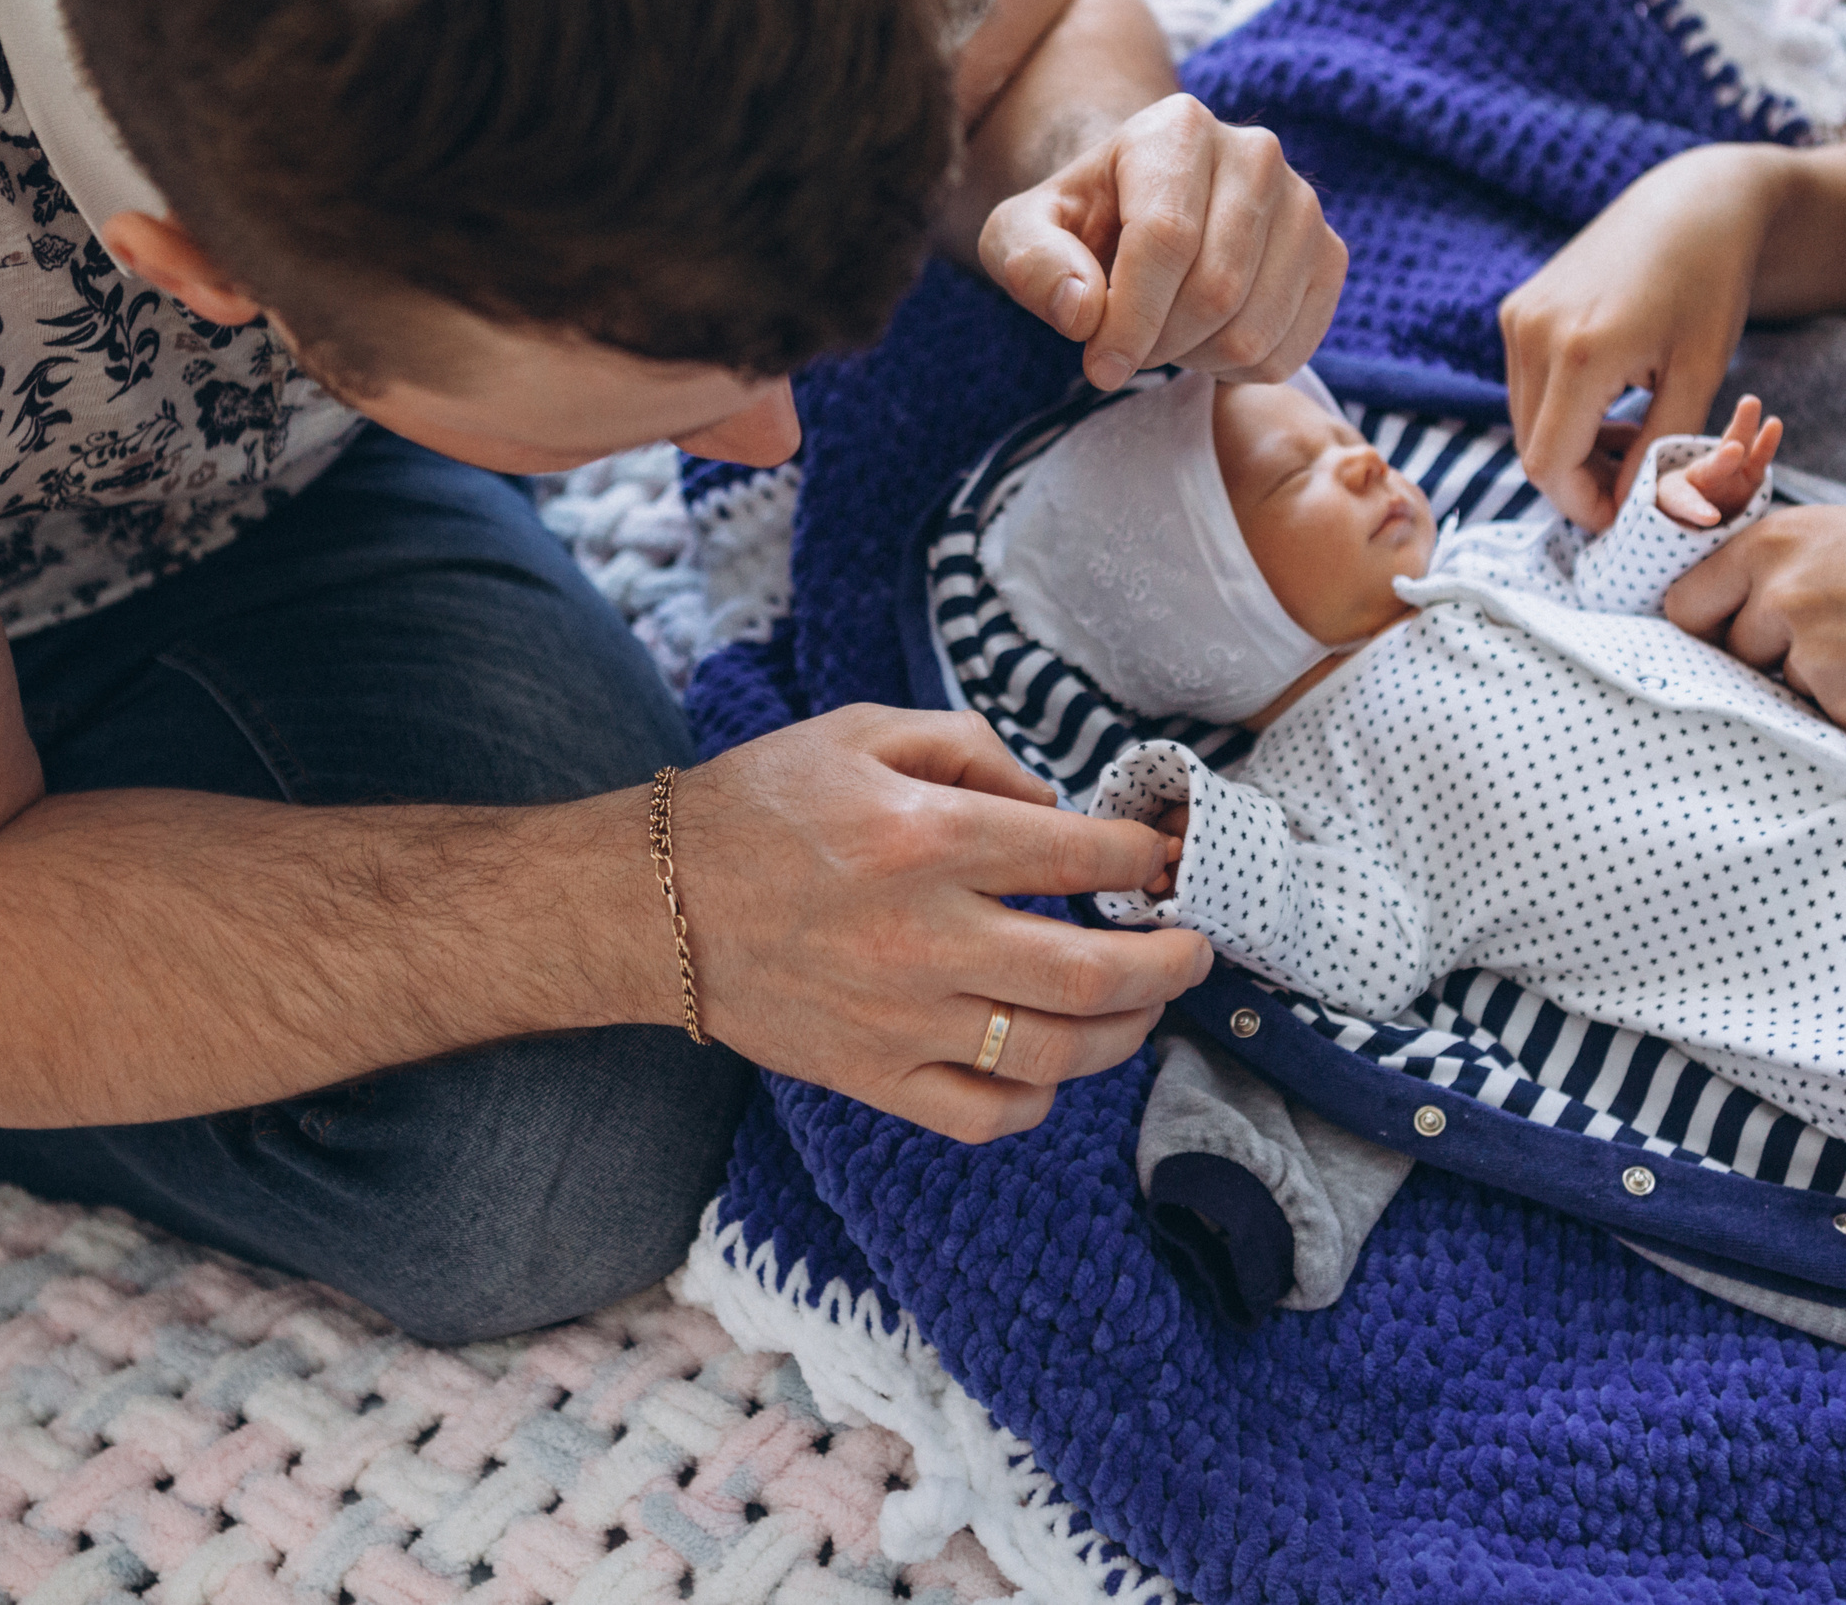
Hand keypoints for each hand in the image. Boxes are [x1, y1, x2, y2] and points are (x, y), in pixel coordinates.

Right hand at [668, 705, 1213, 1141]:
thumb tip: (1052, 803)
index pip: (1079, 857)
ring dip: (1125, 1033)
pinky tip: (1052, 1066)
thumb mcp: (862, 732)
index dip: (1141, 861)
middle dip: (1170, 963)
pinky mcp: (871, 1074)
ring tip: (1144, 1008)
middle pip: (1095, 974)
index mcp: (926, 837)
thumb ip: (971, 747)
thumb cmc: (758, 808)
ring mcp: (900, 1018)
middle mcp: (924, 935)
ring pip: (1055, 1053)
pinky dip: (1038, 1101)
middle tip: (1192, 949)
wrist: (653, 904)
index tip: (1158, 863)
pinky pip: (983, 1114)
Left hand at [980, 94, 1349, 392]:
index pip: (1167, 240)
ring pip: (1254, 330)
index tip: (1098, 367)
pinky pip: (1289, 350)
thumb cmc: (1077, 225)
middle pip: (1215, 291)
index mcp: (1176, 130)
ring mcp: (1303, 205)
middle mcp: (1255, 153)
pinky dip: (1237, 371)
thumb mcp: (1020, 234)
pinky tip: (1205, 340)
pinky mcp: (1329, 257)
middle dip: (1157, 342)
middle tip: (1124, 344)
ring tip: (1163, 334)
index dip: (1129, 320)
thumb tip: (1082, 311)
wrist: (1138, 214)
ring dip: (1194, 360)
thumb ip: (1030, 263)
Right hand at [1501, 146, 1780, 530]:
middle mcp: (1534, 333)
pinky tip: (1607, 402)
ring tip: (1627, 437)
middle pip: (1531, 448)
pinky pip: (1524, 387)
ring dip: (1567, 447)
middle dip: (1578, 479)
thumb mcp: (1700, 375)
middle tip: (1634, 480)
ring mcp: (1518, 318)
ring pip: (1524, 422)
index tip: (1623, 516)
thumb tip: (1630, 508)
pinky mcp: (1515, 310)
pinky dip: (1558, 412)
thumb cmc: (1711, 286)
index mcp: (1582, 352)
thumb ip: (1662, 448)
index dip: (1582, 504)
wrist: (1693, 204)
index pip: (1550, 465)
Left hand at [1664, 505, 1845, 743]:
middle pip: (1735, 653)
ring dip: (1821, 679)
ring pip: (1785, 687)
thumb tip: (1701, 619)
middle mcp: (1785, 597)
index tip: (1721, 635)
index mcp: (1772, 546)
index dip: (1702, 628)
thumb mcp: (1832, 538)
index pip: (1685, 606)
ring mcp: (1817, 655)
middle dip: (1774, 653)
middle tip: (1842, 630)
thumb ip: (1766, 572)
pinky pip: (1829, 718)